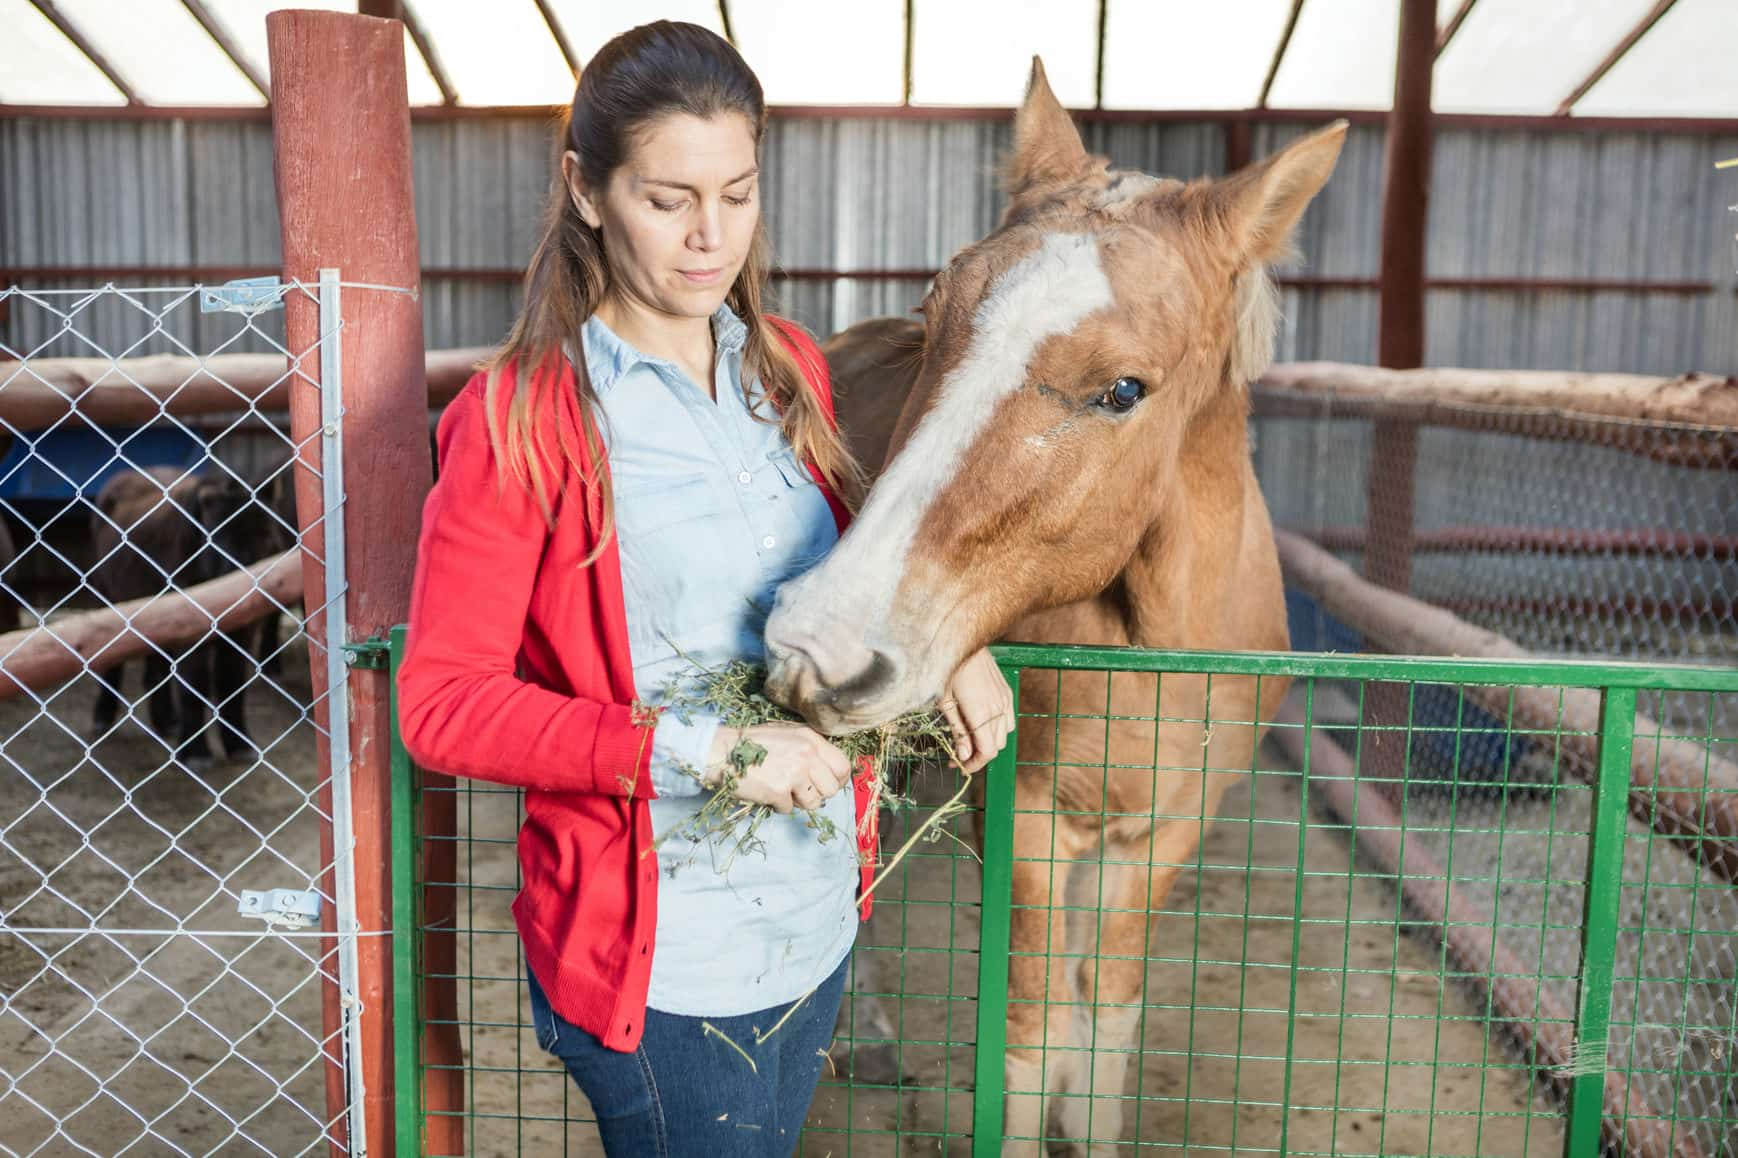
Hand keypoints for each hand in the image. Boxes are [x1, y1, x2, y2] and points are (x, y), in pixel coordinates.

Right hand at [703, 722, 852, 813]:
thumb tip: (828, 772)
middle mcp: (807, 753)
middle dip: (818, 795)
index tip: (827, 786)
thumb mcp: (787, 735)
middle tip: (800, 791)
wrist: (721, 751)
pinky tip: (765, 791)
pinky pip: (789, 809)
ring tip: (781, 789)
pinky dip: (777, 805)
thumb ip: (809, 749)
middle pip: (832, 789)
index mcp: (811, 738)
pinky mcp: (779, 790)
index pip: (843, 766)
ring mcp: (794, 772)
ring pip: (814, 803)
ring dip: (798, 802)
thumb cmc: (752, 744)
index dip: (838, 781)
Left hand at [939, 648, 1013, 773]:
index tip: (959, 765)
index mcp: (983, 712)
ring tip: (969, 740)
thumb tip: (964, 754)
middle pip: (997, 746)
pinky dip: (997, 729)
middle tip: (959, 755)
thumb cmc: (948, 668)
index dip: (974, 764)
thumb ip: (958, 730)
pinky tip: (981, 724)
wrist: (962, 639)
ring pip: (1004, 735)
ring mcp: (1006, 699)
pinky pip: (1008, 719)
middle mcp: (999, 708)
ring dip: (989, 742)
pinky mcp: (1007, 692)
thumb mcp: (944, 702)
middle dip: (979, 755)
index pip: (987, 751)